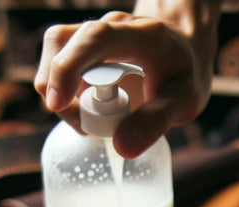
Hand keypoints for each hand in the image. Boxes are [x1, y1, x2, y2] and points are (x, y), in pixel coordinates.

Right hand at [34, 1, 219, 156]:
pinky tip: (87, 111)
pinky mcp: (78, 47)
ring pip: (53, 57)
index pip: (95, 39)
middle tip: (89, 127)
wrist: (180, 49)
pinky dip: (63, 94)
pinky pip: (56, 67)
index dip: (68, 67)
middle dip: (61, 90)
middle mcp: (109, 26)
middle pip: (60, 44)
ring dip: (61, 94)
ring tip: (93, 122)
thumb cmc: (183, 74)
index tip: (57, 104)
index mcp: (140, 34)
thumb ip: (157, 121)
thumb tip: (122, 147)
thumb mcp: (185, 100)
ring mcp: (90, 33)